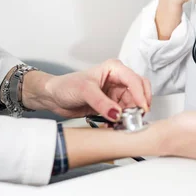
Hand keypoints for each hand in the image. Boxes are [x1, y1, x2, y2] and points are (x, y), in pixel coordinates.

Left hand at [22, 59, 151, 121]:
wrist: (54, 97)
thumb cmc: (66, 85)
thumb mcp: (84, 91)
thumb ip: (102, 102)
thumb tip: (117, 113)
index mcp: (114, 69)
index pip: (135, 80)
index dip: (140, 95)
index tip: (142, 109)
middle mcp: (118, 80)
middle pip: (139, 92)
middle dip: (139, 105)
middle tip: (135, 118)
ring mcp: (115, 94)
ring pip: (133, 105)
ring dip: (130, 116)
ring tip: (122, 125)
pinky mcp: (112, 106)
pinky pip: (124, 115)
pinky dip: (122, 122)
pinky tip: (114, 126)